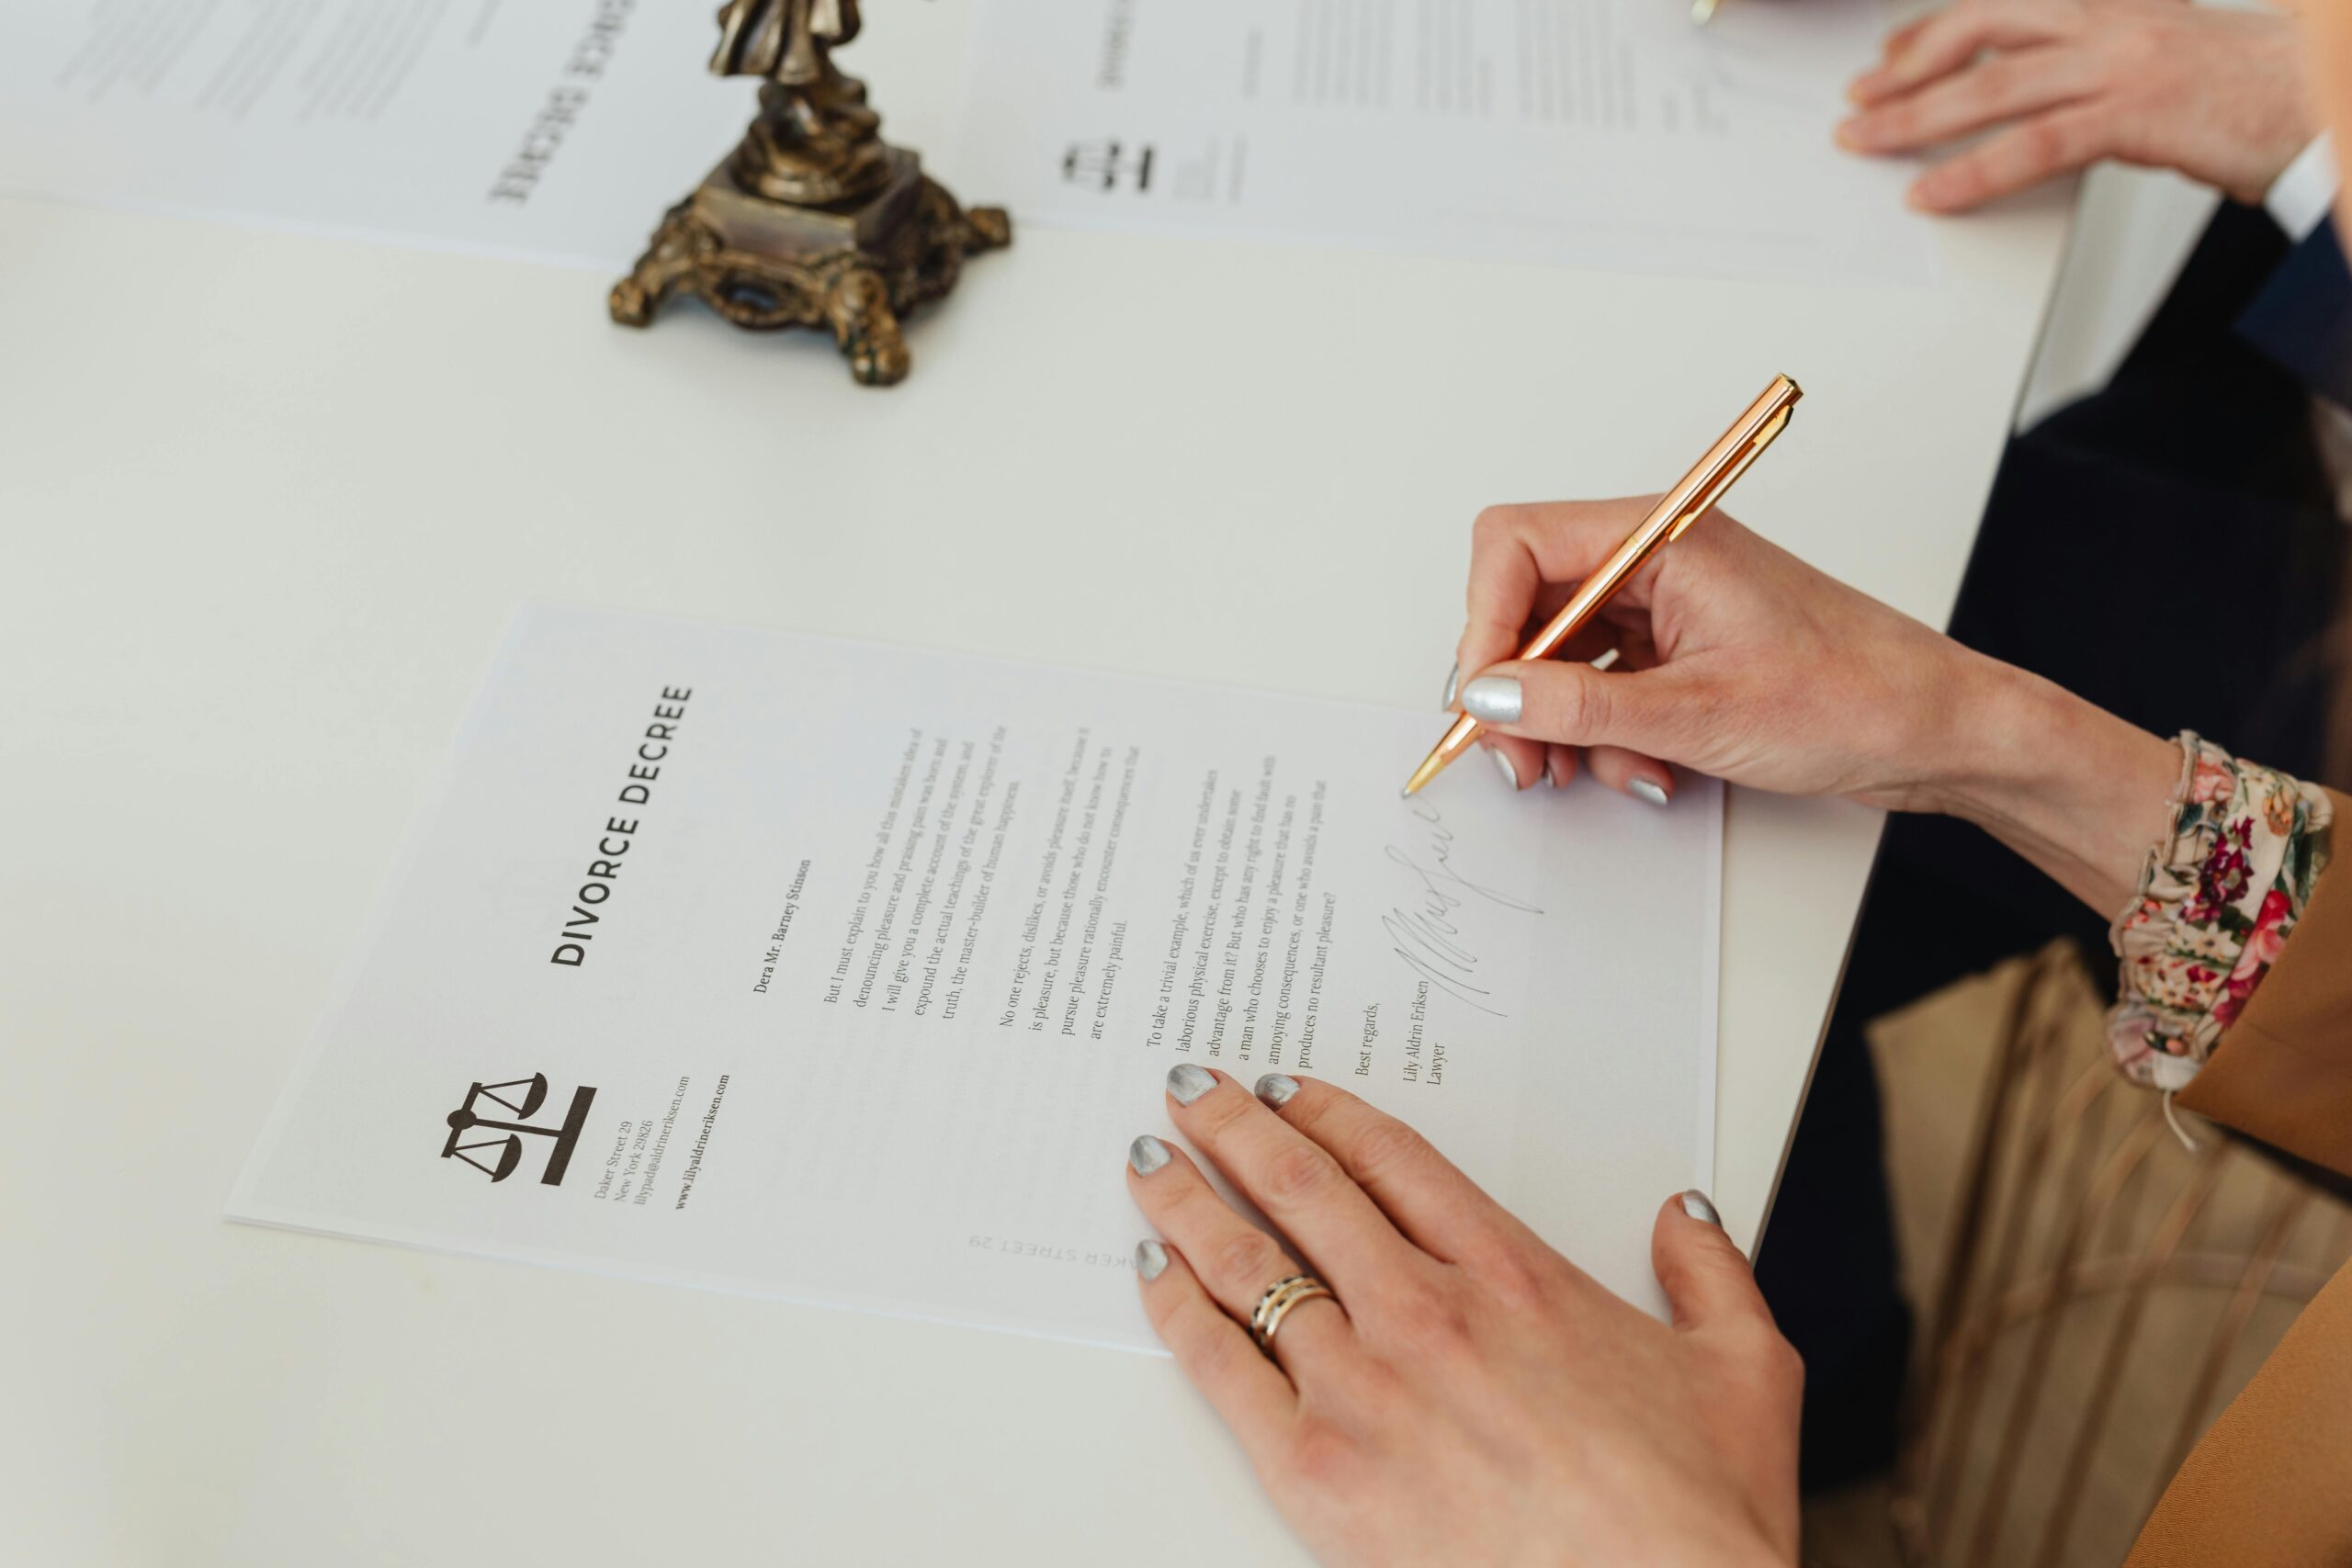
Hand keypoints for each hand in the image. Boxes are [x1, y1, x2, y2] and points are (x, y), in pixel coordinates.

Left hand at [1128, 1065, 1800, 1567]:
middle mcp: (1427, 1313)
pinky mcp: (1318, 1470)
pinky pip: (1219, 1365)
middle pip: (1306, 1188)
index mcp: (1515, 1276)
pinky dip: (1177, 1308)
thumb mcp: (1744, 1368)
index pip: (1394, 1161)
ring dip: (1189, 1200)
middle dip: (1238, 1128)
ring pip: (1250, 1263)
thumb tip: (1689, 1217)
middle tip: (1195, 1093)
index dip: (1330, 1113)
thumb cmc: (1694, 1514)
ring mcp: (1365, 1387)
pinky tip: (1153, 1271)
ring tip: (1151, 1162)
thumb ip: (1711, 1274)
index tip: (1290, 1091)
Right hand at [1447, 499, 2179, 912]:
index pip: (1517, 544)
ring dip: (1562, 723)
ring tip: (1594, 770)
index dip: (1484, 622)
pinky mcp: (1678, 650)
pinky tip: (1645, 767)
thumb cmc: (1856, 695)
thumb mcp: (1699, 712)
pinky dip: (1605, 734)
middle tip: (1521, 757)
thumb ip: (1579, 706)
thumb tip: (1489, 698)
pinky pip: (1602, 686)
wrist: (1939, 731)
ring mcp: (1666, 606)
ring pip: (1559, 655)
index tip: (1484, 697)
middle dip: (1516, 688)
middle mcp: (1656, 560)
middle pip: (1527, 604)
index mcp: (1660, 537)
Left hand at [1835, 0, 2314, 211]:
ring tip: (1865, 140)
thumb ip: (2095, 77)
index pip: (2005, 5)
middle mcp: (2114, 22)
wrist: (2327, 102)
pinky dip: (1972, 171)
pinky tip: (1931, 192)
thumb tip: (2032, 108)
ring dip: (1916, 117)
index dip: (1936, 28)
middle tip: (1858, 98)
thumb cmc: (2250, 95)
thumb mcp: (2163, 66)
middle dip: (1909, 66)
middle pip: (1985, 31)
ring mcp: (2125, 65)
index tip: (1889, 53)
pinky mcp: (2140, 115)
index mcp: (2116, 5)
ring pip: (1995, 86)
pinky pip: (2036, 144)